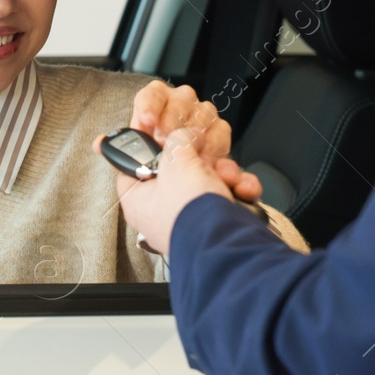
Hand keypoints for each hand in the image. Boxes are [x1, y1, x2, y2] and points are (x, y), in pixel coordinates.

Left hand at [111, 126, 234, 255]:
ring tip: (227, 178)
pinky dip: (239, 188)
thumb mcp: (176, 160)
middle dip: (200, 159)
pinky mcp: (218, 219)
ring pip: (208, 177)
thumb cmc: (189, 210)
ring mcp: (192, 215)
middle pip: (178, 167)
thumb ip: (177, 138)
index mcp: (139, 198)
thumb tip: (186, 134)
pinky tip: (241, 190)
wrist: (227, 242)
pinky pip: (229, 193)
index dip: (146, 146)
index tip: (161, 132)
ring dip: (225, 172)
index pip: (133, 165)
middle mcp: (163, 209)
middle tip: (203, 158)